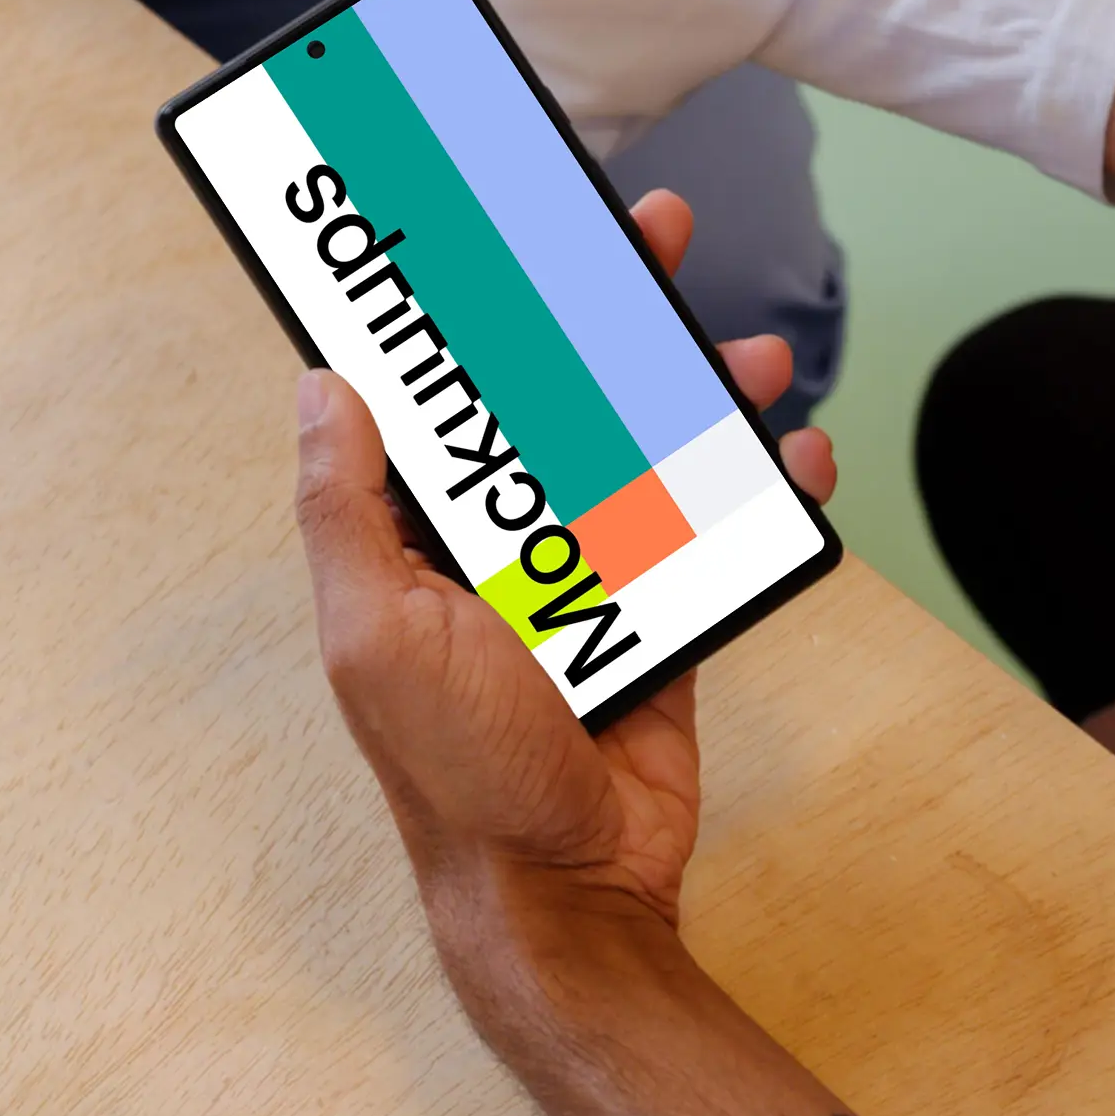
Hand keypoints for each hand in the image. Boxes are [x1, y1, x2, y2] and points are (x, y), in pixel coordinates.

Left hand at [292, 190, 828, 942]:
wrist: (566, 894)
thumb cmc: (454, 776)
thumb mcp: (375, 636)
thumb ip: (346, 511)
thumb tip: (318, 383)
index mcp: (423, 530)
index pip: (446, 385)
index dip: (475, 300)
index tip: (507, 221)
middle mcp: (505, 537)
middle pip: (563, 388)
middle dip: (611, 306)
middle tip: (657, 235)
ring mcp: (592, 572)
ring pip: (652, 442)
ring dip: (705, 388)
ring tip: (755, 359)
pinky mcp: (666, 613)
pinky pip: (718, 526)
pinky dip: (764, 487)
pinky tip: (796, 460)